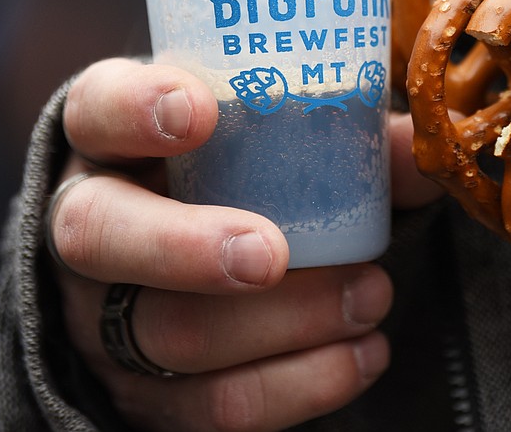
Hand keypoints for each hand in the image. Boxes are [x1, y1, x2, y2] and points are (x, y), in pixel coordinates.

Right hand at [48, 58, 442, 430]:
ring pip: (168, 333)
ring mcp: (105, 319)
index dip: (136, 108)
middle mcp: (92, 223)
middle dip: (185, 246)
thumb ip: (344, 132)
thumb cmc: (239, 179)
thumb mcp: (271, 140)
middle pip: (98, 235)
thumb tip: (418, 155)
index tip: (198, 111)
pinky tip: (362, 354)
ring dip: (283, 321)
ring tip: (369, 296)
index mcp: (116, 139)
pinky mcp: (147, 394)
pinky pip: (214, 406)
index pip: (100, 109)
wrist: (189, 274)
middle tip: (270, 253)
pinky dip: (300, 383)